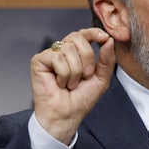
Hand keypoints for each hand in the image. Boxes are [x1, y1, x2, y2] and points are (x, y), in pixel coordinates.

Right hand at [30, 28, 114, 143]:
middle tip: (86, 75)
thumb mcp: (101, 78)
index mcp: (76, 53)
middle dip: (87, 57)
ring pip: (68, 49)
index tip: (104, 37)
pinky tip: (59, 84)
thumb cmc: (81, 100)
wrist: (67, 115)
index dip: (94, 33)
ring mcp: (50, 55)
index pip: (84, 34)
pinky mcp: (38, 61)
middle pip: (77, 37)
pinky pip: (57, 58)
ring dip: (75, 71)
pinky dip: (64, 74)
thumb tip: (109, 40)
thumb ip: (107, 59)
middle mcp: (62, 51)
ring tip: (70, 84)